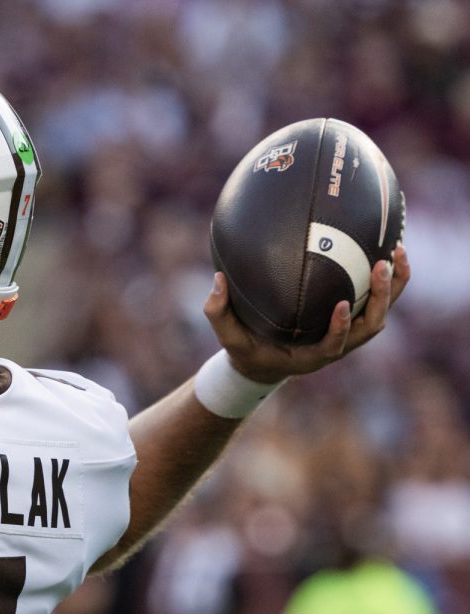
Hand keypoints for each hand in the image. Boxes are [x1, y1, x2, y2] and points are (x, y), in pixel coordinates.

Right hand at [205, 245, 409, 383]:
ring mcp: (349, 334)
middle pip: (372, 326)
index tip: (343, 304)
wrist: (265, 362)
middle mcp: (337, 346)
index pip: (334, 346)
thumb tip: (217, 278)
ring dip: (395, 285)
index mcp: (311, 356)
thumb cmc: (246, 349)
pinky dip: (388, 279)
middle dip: (382, 297)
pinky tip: (388, 248)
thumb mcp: (228, 337)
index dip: (342, 329)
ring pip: (382, 313)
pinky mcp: (353, 321)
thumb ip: (218, 312)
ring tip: (397, 250)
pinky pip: (377, 300)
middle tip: (381, 264)